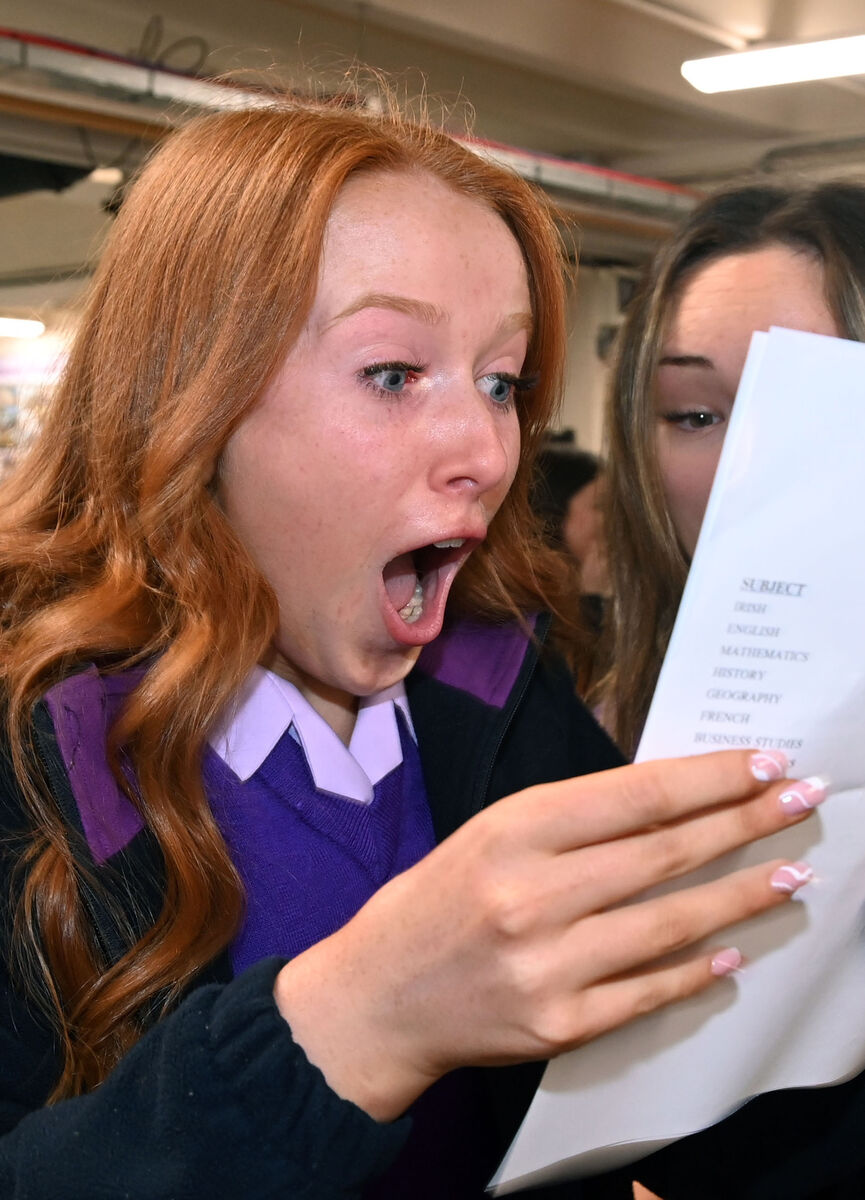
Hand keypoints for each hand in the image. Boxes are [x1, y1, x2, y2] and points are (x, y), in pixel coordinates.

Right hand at [274, 750, 821, 1119]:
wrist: (377, 1000)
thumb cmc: (432, 903)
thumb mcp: (489, 835)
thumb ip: (570, 822)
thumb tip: (668, 804)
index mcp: (512, 832)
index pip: (636, 796)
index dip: (710, 778)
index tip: (762, 762)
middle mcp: (532, 896)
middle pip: (665, 854)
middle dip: (744, 823)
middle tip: (800, 801)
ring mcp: (549, 966)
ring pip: (670, 923)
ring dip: (740, 896)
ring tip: (789, 873)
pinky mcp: (558, 1024)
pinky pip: (648, 992)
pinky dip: (696, 970)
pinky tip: (733, 950)